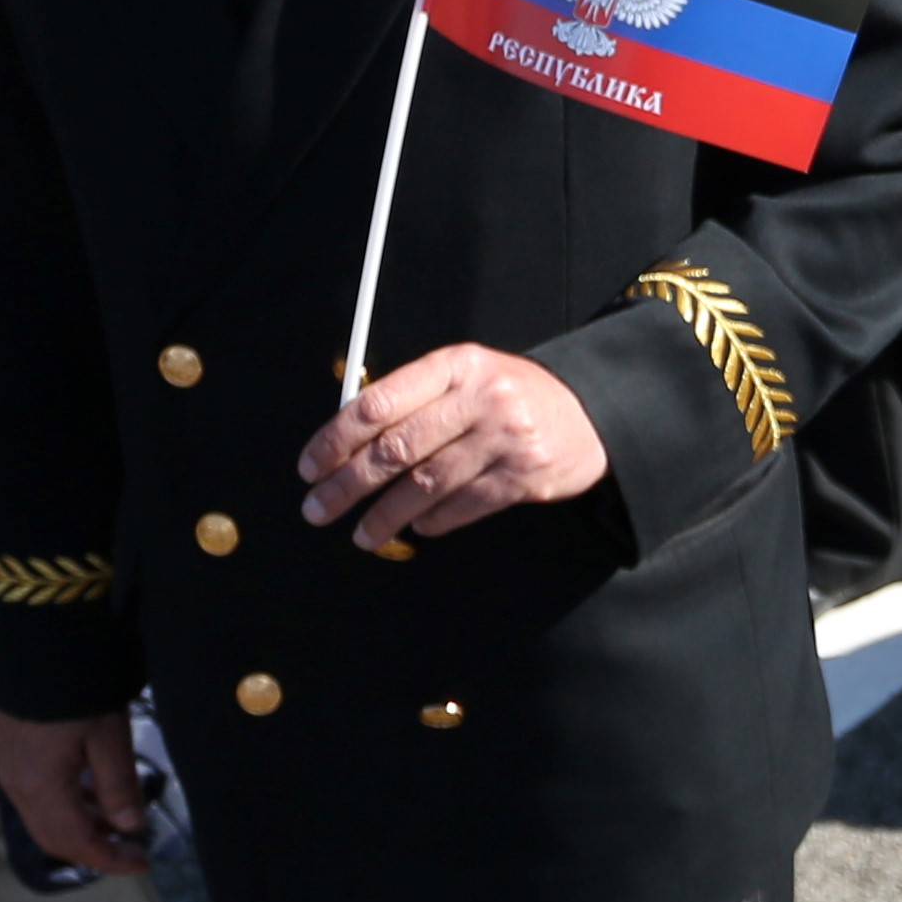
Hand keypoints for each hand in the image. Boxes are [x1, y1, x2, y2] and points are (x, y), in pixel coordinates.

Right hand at [0, 704, 151, 877]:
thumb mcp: (108, 735)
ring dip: (81, 829)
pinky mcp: (11, 754)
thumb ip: (118, 785)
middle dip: (94, 851)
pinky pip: (37, 798)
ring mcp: (9, 770)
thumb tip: (130, 827)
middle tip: (132, 851)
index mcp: (40, 789)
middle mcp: (17, 787)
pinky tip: (93, 795)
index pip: (75, 843)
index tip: (142, 863)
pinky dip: (67, 807)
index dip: (109, 860)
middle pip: (54, 838)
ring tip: (120, 825)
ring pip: (43, 819)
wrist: (28, 643)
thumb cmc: (73, 689)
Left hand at [297, 344, 607, 547]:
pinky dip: (431, 522)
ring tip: (360, 535)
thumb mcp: (466, 377)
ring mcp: (504, 438)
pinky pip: (462, 506)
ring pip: (425, 485)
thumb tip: (346, 440)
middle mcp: (480, 398)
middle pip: (395, 448)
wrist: (591, 411)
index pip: (379, 402)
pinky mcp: (524, 476)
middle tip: (318, 509)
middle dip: (347, 485)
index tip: (310, 467)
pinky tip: (415, 529)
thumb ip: (414, 399)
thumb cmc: (512, 396)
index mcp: (456, 365)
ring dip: (384, 516)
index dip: (336, 438)